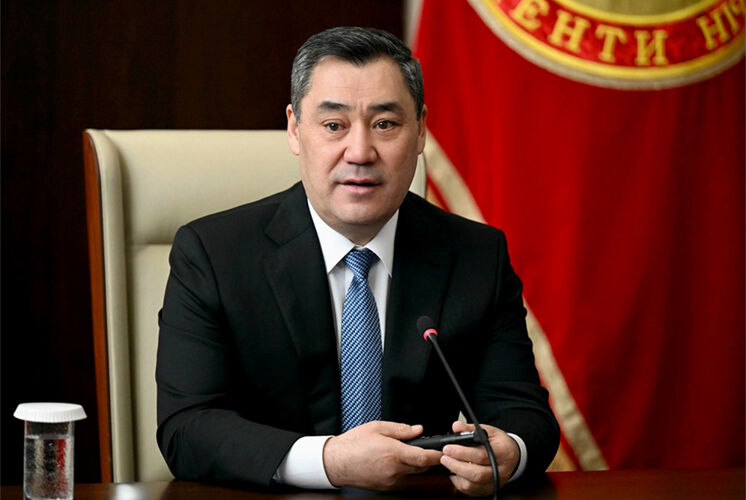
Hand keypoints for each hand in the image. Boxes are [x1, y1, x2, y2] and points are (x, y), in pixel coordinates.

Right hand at [322, 421, 442, 489]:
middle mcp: (394, 469)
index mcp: (393, 453)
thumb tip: (418, 429)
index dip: (438, 455)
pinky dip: (405, 471)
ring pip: (414, 474)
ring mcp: (391, 481)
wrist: (336, 462)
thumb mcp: (377, 427)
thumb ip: (401, 429)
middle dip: (427, 458)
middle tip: (423, 448)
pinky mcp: (387, 487)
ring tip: (405, 453)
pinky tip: (395, 462)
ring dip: (416, 465)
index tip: (443, 450)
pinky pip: (403, 479)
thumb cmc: (353, 444)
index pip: (424, 458)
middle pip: (422, 467)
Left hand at [440, 421, 519, 496]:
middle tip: (444, 457)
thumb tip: (456, 427)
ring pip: (473, 484)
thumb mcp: (489, 431)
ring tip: (448, 463)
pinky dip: (460, 482)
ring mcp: (496, 482)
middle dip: (456, 465)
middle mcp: (501, 470)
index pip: (481, 455)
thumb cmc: (499, 443)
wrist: (512, 456)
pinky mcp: (489, 489)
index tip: (448, 448)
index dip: (462, 452)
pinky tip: (455, 472)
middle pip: (476, 473)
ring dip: (456, 474)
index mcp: (503, 453)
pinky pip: (471, 490)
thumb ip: (471, 428)